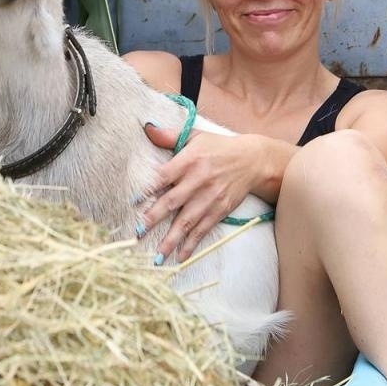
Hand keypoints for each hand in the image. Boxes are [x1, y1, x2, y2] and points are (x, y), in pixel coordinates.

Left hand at [139, 124, 266, 261]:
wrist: (252, 160)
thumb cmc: (218, 147)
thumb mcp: (196, 136)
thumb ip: (170, 136)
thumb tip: (147, 128)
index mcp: (190, 160)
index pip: (165, 175)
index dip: (149, 188)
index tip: (134, 201)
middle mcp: (200, 180)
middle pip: (173, 202)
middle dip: (154, 218)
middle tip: (138, 232)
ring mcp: (211, 198)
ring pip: (187, 221)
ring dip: (171, 239)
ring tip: (157, 256)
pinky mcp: (220, 210)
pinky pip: (203, 230)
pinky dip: (191, 244)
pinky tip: (180, 257)